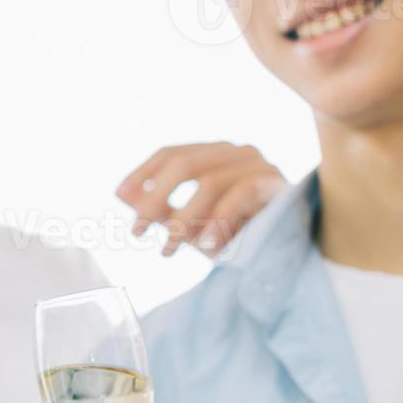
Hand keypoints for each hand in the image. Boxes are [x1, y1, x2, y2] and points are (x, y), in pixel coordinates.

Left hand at [117, 143, 286, 256]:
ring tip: (169, 250)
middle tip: (137, 231)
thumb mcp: (190, 222)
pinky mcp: (276, 183)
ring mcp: (258, 164)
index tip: (120, 196)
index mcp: (212, 154)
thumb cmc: (234, 232)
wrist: (282, 251)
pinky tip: (206, 247)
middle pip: (185, 163)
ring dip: (184, 220)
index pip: (171, 153)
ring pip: (210, 182)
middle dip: (155, 200)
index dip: (142, 173)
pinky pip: (241, 195)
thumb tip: (122, 195)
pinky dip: (219, 222)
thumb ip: (160, 207)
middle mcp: (235, 152)